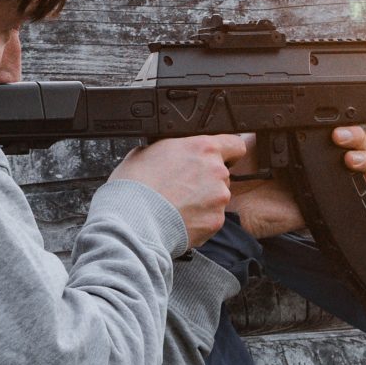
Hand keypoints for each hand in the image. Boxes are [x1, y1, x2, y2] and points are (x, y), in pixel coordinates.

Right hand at [109, 134, 246, 246]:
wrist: (131, 221)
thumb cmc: (134, 186)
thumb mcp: (147, 151)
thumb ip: (171, 149)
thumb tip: (172, 152)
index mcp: (203, 148)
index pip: (234, 143)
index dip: (227, 151)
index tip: (219, 158)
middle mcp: (217, 171)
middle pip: (222, 173)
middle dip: (206, 180)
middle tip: (182, 187)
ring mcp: (219, 198)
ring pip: (217, 197)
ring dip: (203, 200)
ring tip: (177, 205)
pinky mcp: (215, 221)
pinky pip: (211, 218)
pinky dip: (199, 219)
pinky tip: (179, 219)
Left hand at [230, 126, 365, 239]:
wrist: (231, 200)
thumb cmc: (238, 168)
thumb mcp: (257, 135)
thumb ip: (277, 120)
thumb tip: (293, 105)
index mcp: (302, 141)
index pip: (334, 126)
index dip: (346, 122)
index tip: (340, 123)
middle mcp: (315, 160)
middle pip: (353, 143)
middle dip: (356, 136)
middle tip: (340, 138)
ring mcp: (322, 181)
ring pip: (358, 164)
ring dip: (362, 157)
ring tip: (349, 159)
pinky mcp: (322, 204)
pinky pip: (352, 195)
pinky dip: (365, 185)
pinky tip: (362, 178)